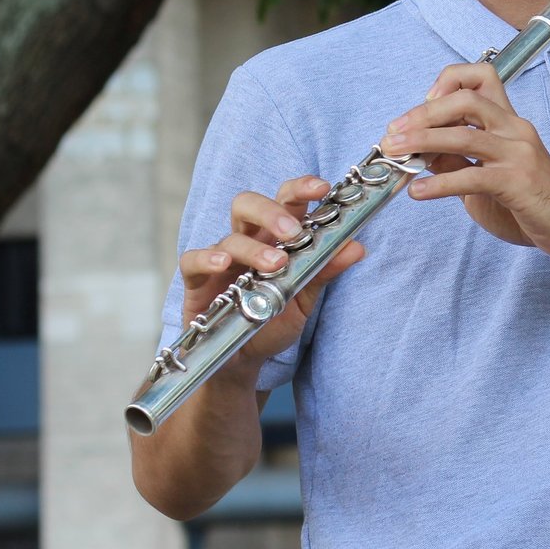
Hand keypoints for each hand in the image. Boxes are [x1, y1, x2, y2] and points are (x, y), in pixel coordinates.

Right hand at [177, 176, 366, 368]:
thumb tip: (357, 247)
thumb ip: (325, 271)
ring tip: (274, 265)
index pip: (285, 200)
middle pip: (249, 204)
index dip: (301, 188)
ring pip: (230, 236)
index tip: (322, 188)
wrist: (243, 360)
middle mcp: (248, 240)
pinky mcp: (196, 281)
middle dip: (272, 211)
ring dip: (254, 248)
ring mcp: (221, 259)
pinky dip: (206, 258)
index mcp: (276, 237)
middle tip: (294, 231)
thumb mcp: (305, 298)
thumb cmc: (274, 321)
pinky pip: (191, 260)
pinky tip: (222, 264)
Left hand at [382, 62, 549, 259]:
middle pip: (464, 100)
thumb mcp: (490, 176)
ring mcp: (518, 153)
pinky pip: (470, 177)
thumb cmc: (534, 203)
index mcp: (509, 122)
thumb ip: (460, 160)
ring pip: (462, 134)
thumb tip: (421, 151)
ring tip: (395, 154)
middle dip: (422, 114)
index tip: (421, 108)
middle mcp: (515, 129)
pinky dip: (438, 184)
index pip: (480, 78)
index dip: (446, 83)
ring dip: (421, 142)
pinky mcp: (517, 182)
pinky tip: (418, 193)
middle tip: (393, 134)